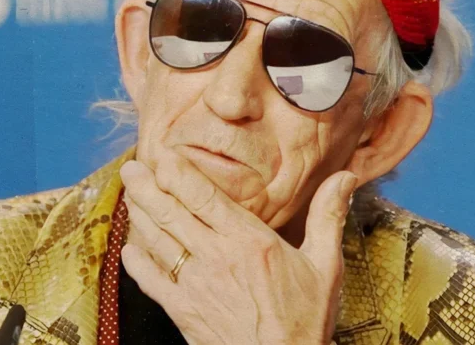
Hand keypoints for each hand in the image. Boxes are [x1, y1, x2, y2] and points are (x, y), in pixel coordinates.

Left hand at [119, 152, 357, 344]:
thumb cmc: (304, 320)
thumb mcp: (325, 265)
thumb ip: (328, 217)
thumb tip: (346, 178)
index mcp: (250, 242)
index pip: (204, 197)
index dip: (177, 173)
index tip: (162, 154)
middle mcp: (217, 258)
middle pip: (171, 213)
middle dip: (147, 186)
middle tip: (132, 166)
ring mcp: (195, 285)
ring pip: (156, 241)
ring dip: (139, 214)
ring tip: (130, 193)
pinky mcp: (183, 310)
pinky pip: (150, 280)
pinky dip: (136, 262)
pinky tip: (129, 247)